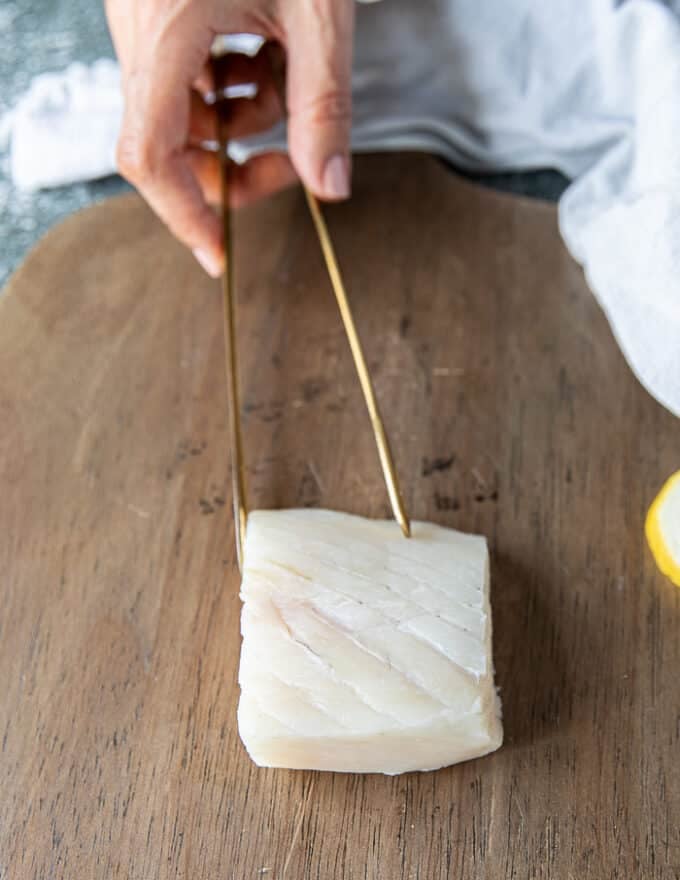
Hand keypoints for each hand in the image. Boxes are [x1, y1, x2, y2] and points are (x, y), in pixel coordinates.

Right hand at [105, 0, 354, 276]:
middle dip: (232, 166)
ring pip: (179, 115)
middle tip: (289, 161)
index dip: (183, 215)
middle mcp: (137, 29)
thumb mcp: (318, 13)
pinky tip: (261, 54)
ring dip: (239, 120)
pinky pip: (182, 79)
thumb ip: (324, 104)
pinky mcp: (153, 15)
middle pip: (165, 144)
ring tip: (282, 73)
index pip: (150, 153)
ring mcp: (141, 23)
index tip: (218, 253)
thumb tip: (328, 186)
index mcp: (165, 29)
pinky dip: (228, 86)